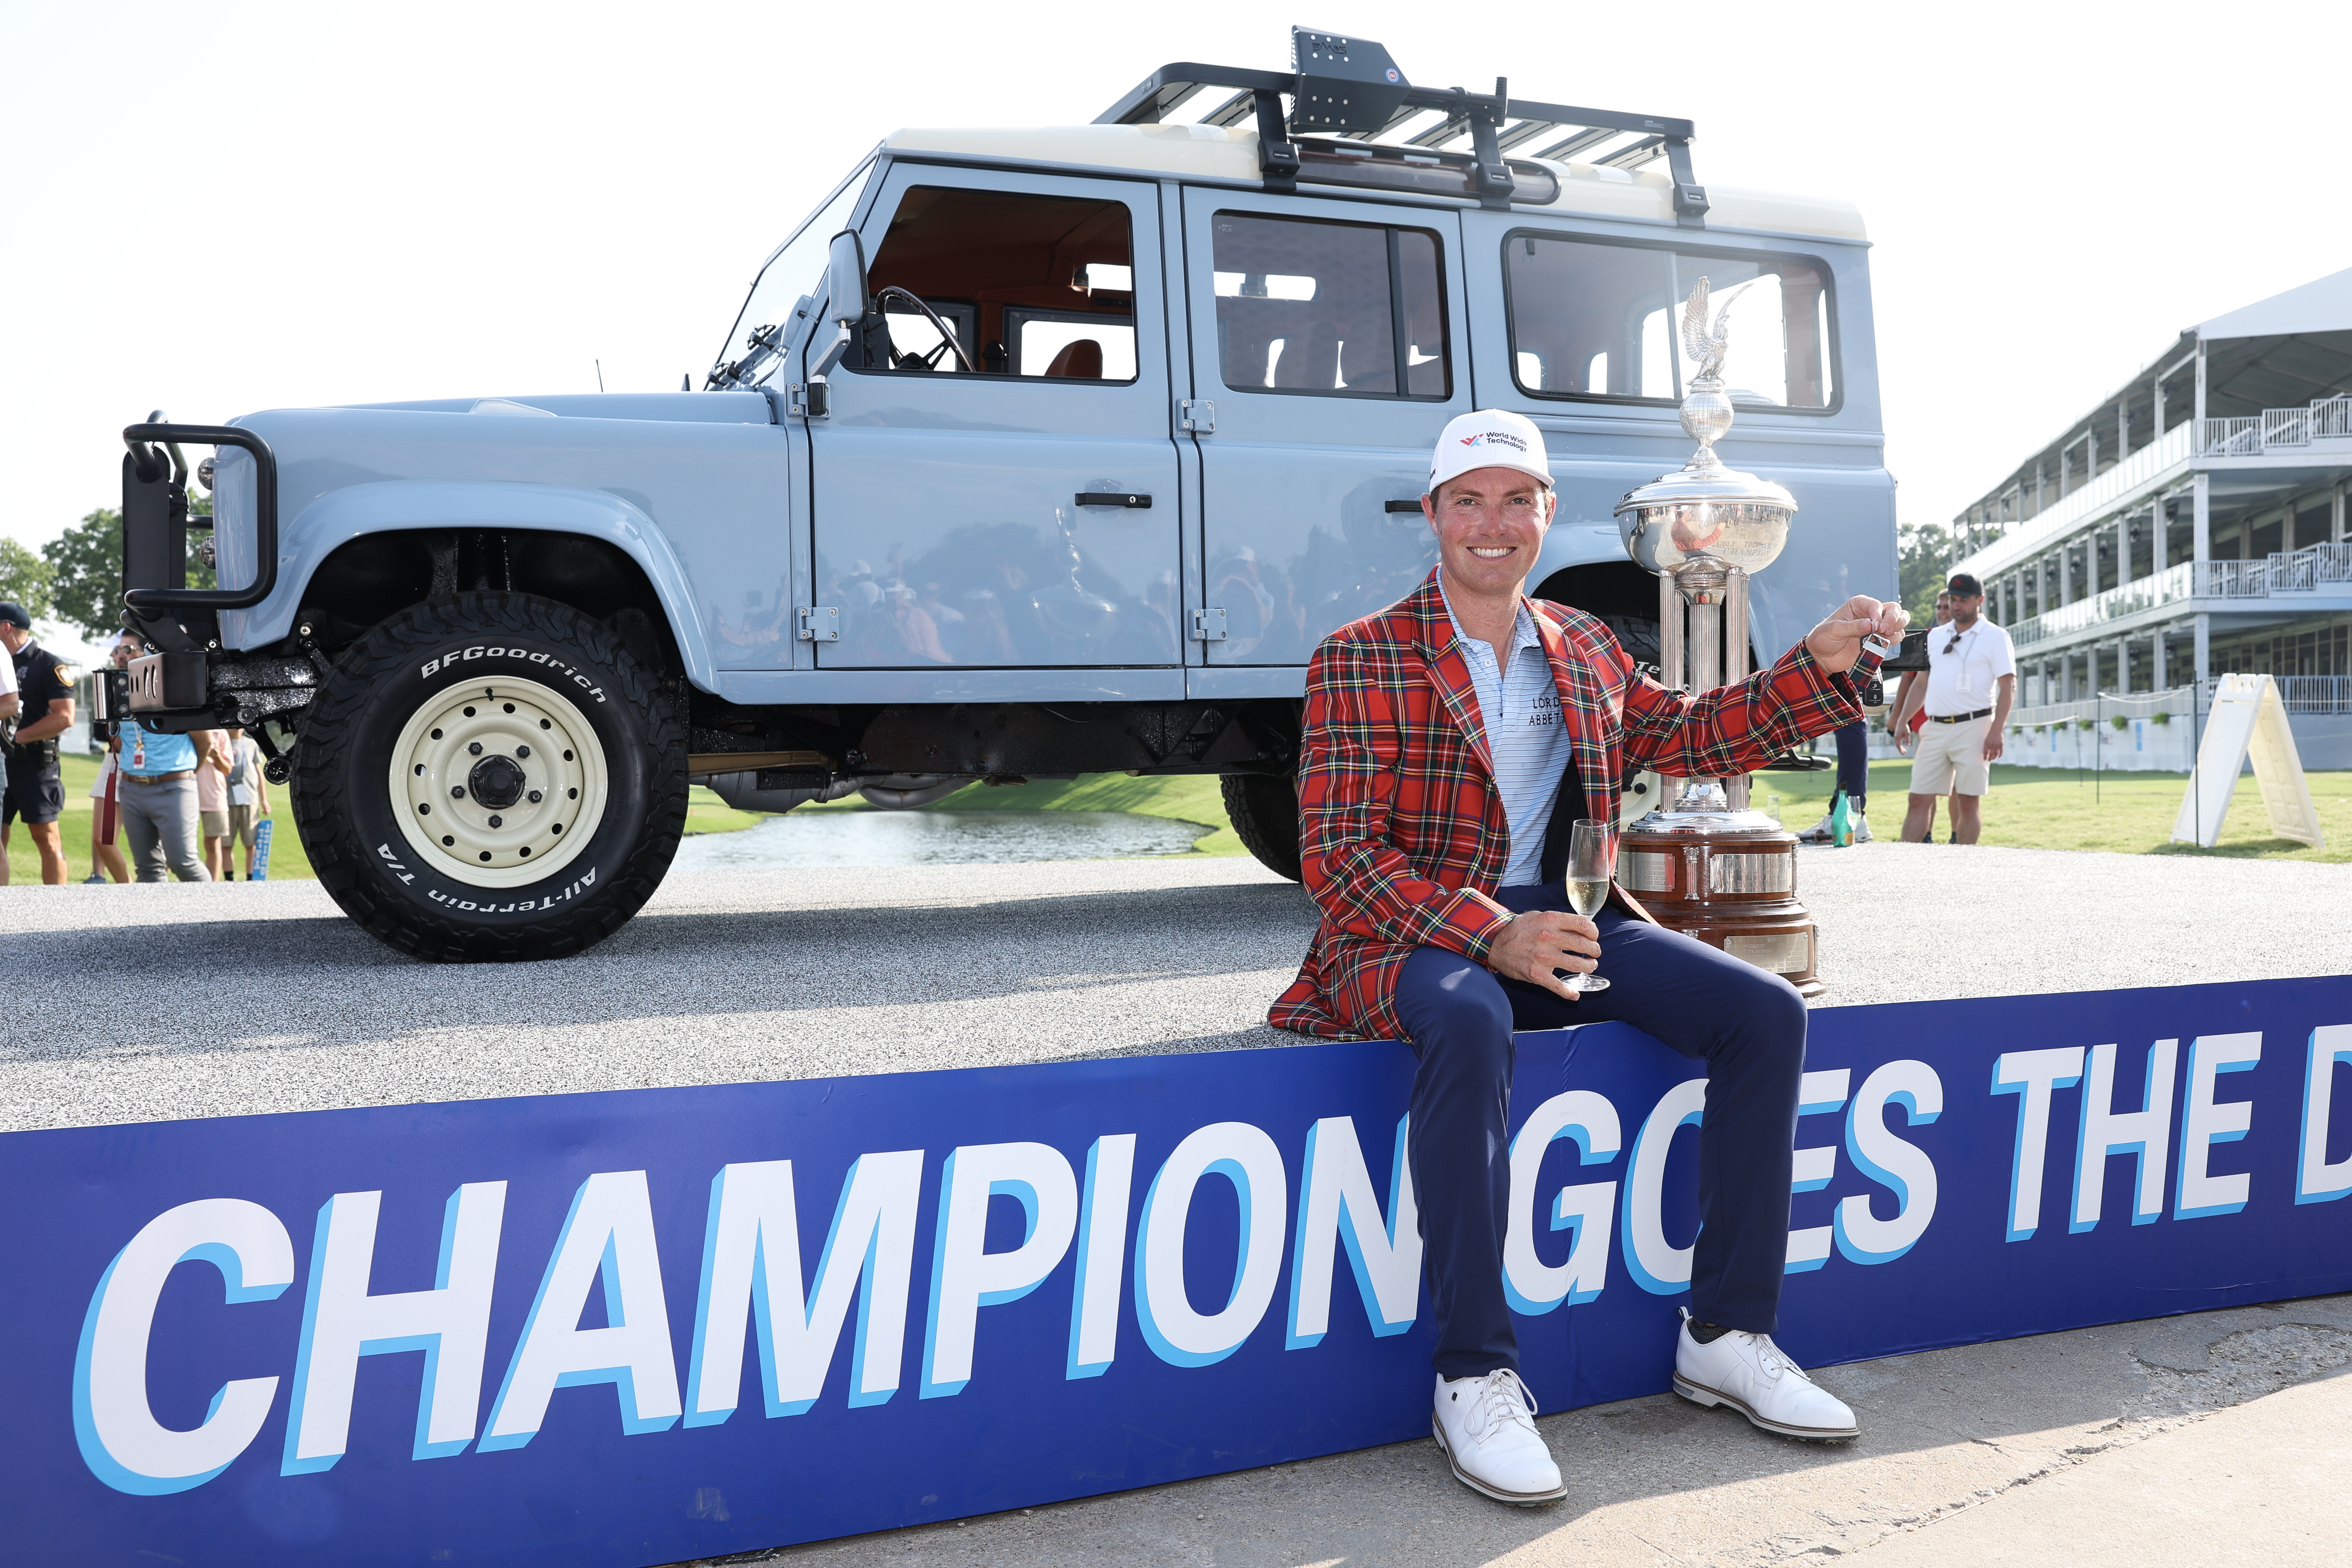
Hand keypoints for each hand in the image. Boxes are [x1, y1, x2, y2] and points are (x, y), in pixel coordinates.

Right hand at [1486, 910, 1600, 1001]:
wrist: (1495, 944)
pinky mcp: (1537, 975)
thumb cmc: (1519, 930)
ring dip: (1589, 967)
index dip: (1594, 933)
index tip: (1593, 937)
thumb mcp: (1538, 916)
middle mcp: (1548, 938)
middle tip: (1594, 954)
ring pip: (1578, 965)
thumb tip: (1581, 928)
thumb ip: (1559, 921)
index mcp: (1550, 921)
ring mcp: (1543, 957)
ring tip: (1589, 967)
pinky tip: (1574, 994)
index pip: (1584, 925)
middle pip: (1584, 946)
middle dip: (1595, 951)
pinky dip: (1570, 993)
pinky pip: (1559, 987)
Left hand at [1803, 596, 1909, 674]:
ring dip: (1897, 627)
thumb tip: (1869, 625)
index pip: (1875, 604)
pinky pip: (1896, 636)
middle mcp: (1870, 614)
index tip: (1874, 625)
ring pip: (1900, 621)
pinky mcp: (1879, 640)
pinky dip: (1895, 639)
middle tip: (1884, 629)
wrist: (1822, 657)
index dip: (1878, 614)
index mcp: (1858, 605)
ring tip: (1885, 635)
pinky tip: (1883, 643)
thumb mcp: (1833, 630)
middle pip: (1894, 609)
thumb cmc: (1824, 638)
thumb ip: (1852, 627)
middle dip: (1894, 618)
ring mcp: (1877, 627)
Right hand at [1891, 722, 1909, 755]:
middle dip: (1901, 750)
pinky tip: (1902, 746)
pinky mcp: (1897, 736)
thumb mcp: (1907, 734)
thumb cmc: (1905, 727)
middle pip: (1897, 746)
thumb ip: (1907, 740)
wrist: (1901, 722)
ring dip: (1900, 748)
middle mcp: (1895, 738)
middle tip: (1905, 753)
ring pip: (1897, 744)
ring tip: (1905, 751)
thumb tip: (1908, 745)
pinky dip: (1900, 745)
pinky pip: (1898, 742)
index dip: (1900, 750)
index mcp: (1897, 738)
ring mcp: (1896, 737)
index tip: (1903, 754)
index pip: (1898, 746)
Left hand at [1982, 727, 2005, 762]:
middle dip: (1989, 758)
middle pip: (1991, 754)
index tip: (1984, 759)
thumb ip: (1985, 747)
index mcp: (1987, 744)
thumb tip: (1984, 754)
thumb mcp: (1985, 741)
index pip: (1985, 753)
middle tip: (1989, 760)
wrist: (1996, 730)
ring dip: (1994, 757)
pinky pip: (2001, 751)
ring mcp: (1997, 745)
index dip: (1985, 757)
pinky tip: (1998, 756)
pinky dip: (2000, 755)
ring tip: (1992, 759)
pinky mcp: (2001, 744)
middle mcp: (1992, 745)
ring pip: (1996, 754)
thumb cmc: (1989, 736)